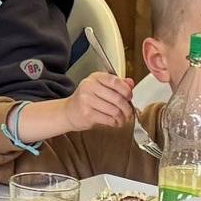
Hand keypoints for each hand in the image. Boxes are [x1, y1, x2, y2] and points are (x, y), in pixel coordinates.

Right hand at [21, 72, 135, 141]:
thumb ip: (117, 84)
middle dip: (127, 108)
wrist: (69, 112)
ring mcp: (86, 100)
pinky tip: (115, 122)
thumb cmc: (86, 99)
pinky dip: (115, 123)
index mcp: (94, 78)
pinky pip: (108, 119)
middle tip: (129, 112)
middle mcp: (89, 87)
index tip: (129, 97)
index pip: (115, 81)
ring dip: (122, 117)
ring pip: (114, 110)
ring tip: (122, 119)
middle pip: (117, 98)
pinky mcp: (87, 114)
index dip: (126, 90)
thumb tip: (130, 83)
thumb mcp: (101, 87)